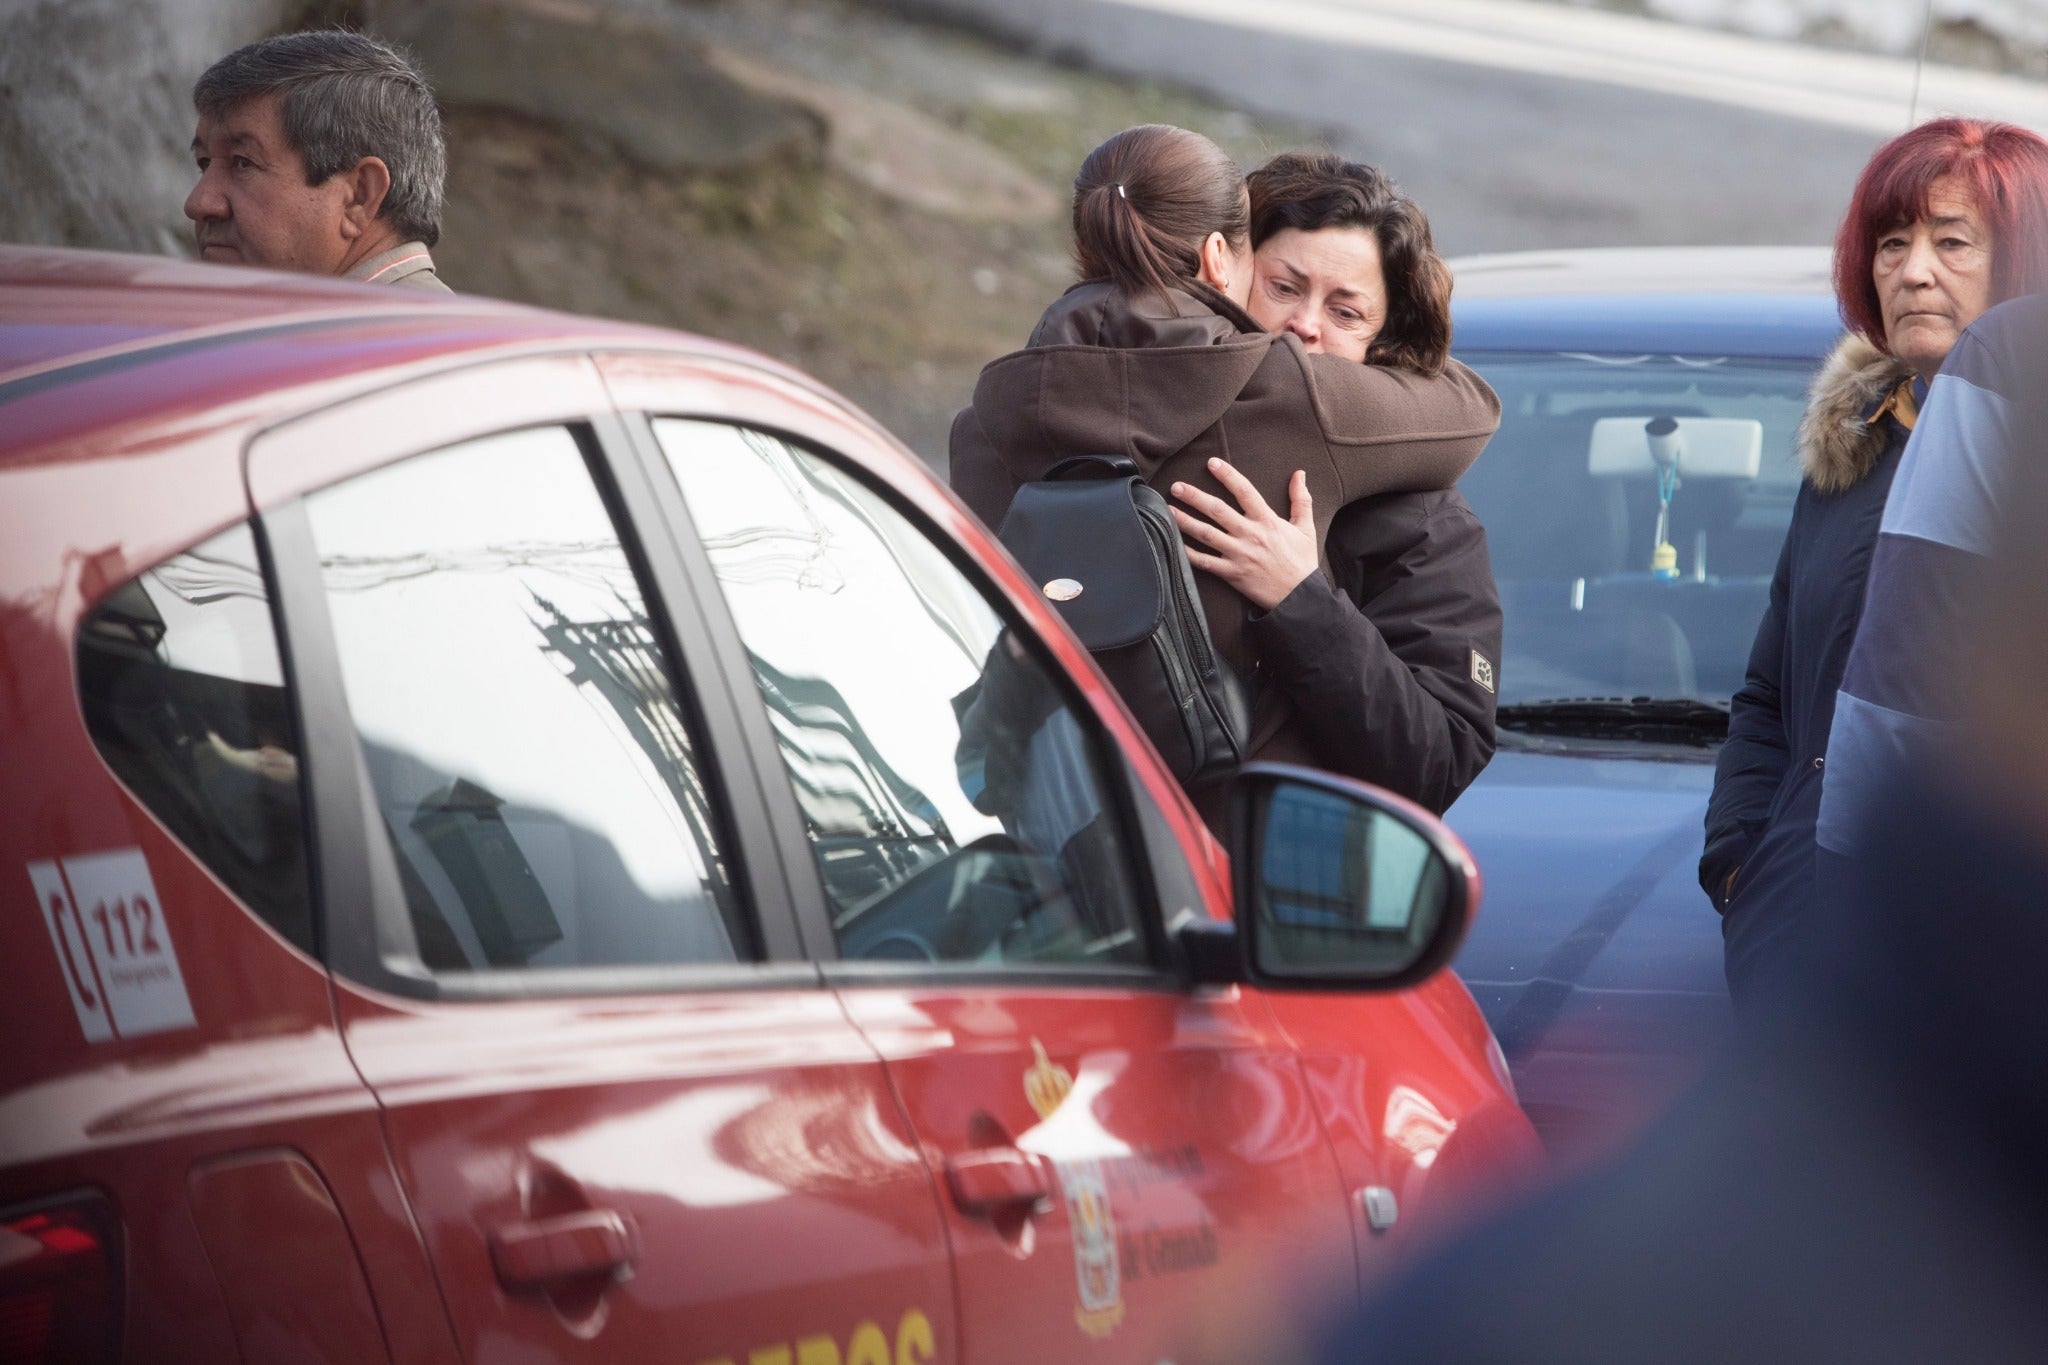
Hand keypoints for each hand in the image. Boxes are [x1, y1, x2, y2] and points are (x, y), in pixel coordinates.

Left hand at [1170, 458, 1318, 611]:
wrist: (1300, 597)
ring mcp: (1239, 555)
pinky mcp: (1231, 574)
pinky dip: (1188, 553)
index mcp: (1267, 520)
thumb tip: (1299, 473)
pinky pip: (1205, 562)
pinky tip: (1174, 543)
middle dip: (1195, 496)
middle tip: (1177, 486)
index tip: (1212, 463)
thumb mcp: (1306, 528)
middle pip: (1218, 510)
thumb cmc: (1302, 562)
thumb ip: (1300, 499)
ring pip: (1206, 534)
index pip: (1244, 491)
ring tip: (1167, 509)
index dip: (1228, 475)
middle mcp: (1250, 535)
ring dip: (1185, 521)